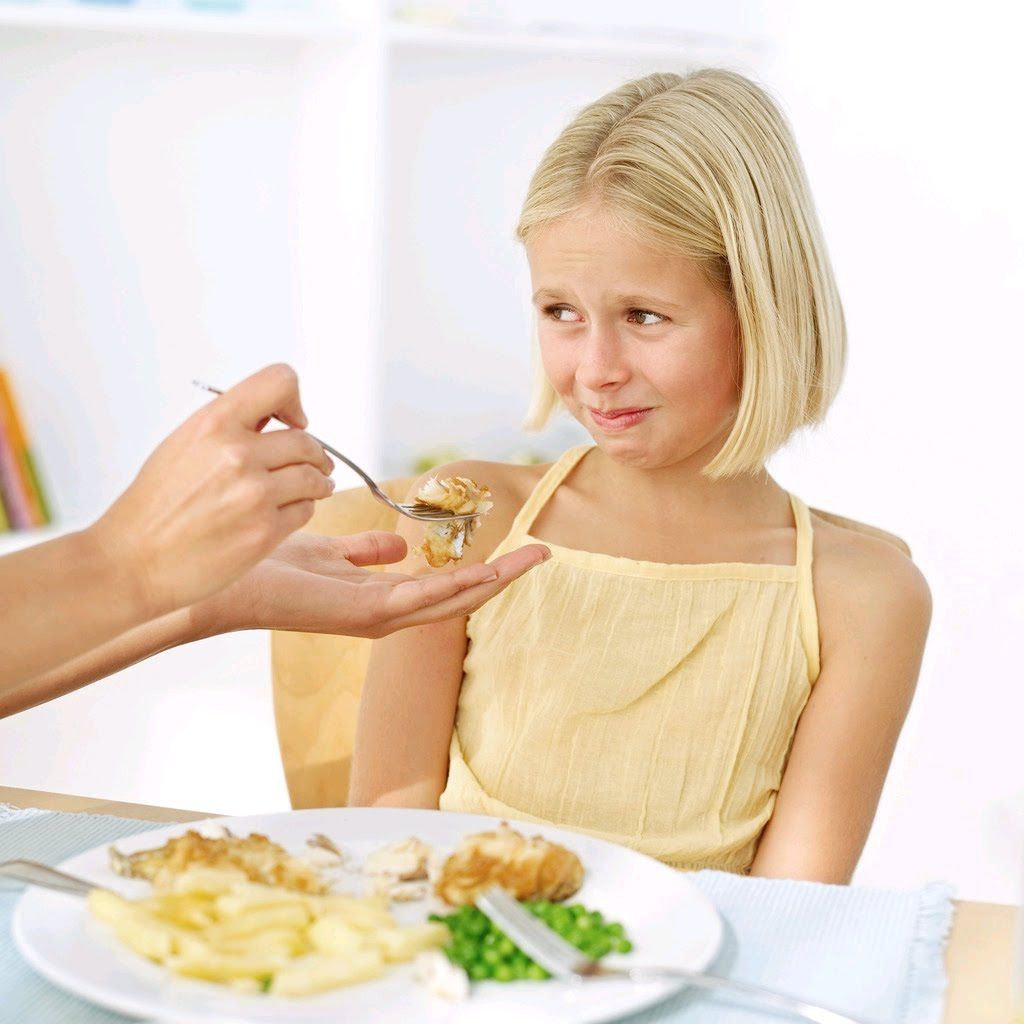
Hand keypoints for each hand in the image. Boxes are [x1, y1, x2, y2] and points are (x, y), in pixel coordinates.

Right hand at [92, 364, 334, 617]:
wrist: (133, 561)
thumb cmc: (155, 507)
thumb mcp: (184, 445)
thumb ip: (230, 428)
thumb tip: (277, 419)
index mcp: (213, 424)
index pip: (279, 382)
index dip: (294, 400)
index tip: (294, 420)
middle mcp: (237, 454)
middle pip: (306, 441)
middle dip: (315, 454)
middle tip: (317, 463)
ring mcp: (254, 494)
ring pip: (314, 477)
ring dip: (319, 482)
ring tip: (315, 487)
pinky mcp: (265, 531)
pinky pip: (306, 510)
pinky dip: (303, 509)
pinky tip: (287, 512)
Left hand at [190, 530, 550, 638]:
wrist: (226, 579)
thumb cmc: (270, 566)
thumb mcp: (328, 551)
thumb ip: (364, 550)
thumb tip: (401, 544)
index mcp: (380, 598)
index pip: (444, 585)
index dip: (483, 570)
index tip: (517, 549)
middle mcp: (384, 614)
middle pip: (458, 597)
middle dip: (502, 577)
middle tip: (543, 554)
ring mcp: (374, 619)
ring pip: (448, 602)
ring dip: (491, 582)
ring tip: (529, 561)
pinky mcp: (359, 615)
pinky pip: (417, 601)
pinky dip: (453, 589)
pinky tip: (483, 574)